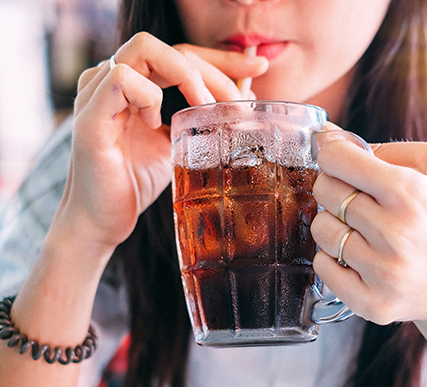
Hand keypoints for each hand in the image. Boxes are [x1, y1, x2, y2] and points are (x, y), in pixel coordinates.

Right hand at [60, 32, 267, 250]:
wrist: (102, 222)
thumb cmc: (136, 182)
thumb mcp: (181, 143)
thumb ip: (202, 117)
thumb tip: (245, 97)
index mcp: (134, 83)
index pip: (181, 53)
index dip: (221, 58)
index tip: (258, 67)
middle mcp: (111, 80)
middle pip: (169, 47)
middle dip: (214, 68)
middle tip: (238, 102)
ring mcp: (97, 95)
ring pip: (144, 49)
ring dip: (185, 75)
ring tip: (202, 109)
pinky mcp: (90, 118)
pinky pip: (120, 79)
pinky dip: (148, 96)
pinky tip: (155, 124)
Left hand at [311, 132, 426, 325]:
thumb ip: (382, 148)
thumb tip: (327, 137)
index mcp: (410, 192)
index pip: (337, 159)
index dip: (333, 156)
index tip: (341, 162)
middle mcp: (395, 232)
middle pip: (325, 191)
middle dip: (334, 188)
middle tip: (356, 199)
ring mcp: (382, 271)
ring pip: (321, 229)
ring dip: (333, 225)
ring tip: (360, 230)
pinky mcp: (371, 302)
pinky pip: (322, 267)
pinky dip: (332, 259)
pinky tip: (357, 257)